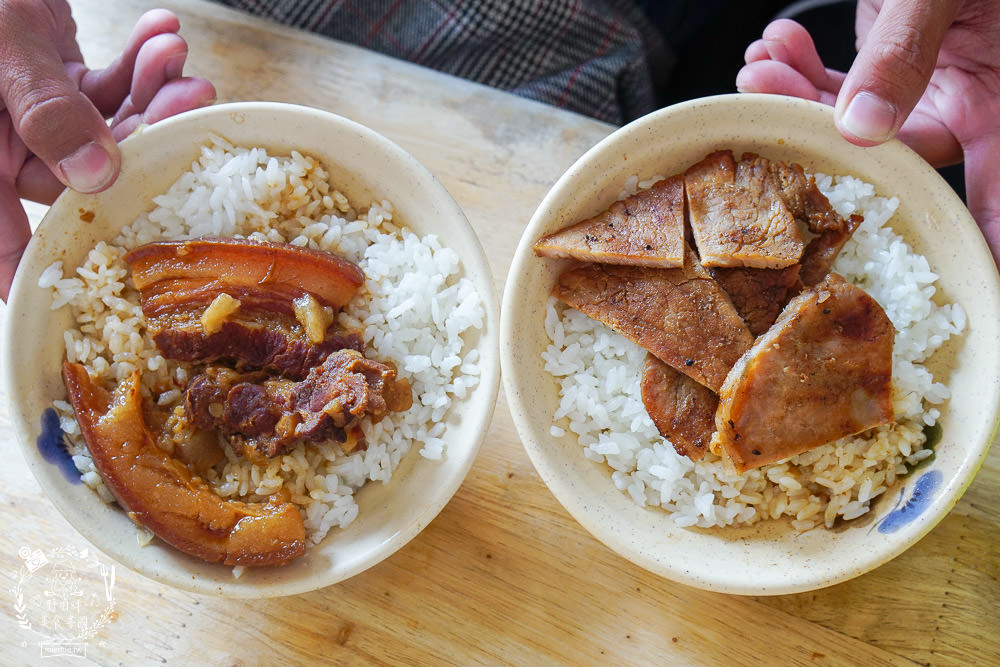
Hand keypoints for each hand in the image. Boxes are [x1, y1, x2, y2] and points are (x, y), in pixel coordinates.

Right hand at [0, 2, 216, 299]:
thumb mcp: (1, 48)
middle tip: (189, 99)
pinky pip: (108, 91)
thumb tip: (96, 175)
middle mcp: (6, 146)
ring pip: (109, 133)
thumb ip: (44, 110)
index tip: (81, 302)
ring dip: (154, 95)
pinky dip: (140, 66)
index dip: (36, 272)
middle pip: (87, 175)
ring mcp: (34, 115)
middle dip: (145, 135)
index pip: (2, 236)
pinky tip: (163, 34)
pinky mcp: (58, 84)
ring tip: (178, 57)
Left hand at [736, 0, 999, 267]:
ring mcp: (926, 83)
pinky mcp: (893, 60)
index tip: (952, 289)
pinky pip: (843, 84)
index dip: (972, 239)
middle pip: (888, 154)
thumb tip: (861, 126)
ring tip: (759, 66)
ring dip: (795, 96)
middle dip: (818, 132)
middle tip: (766, 94)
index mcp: (996, 98)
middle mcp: (963, 100)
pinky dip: (804, 70)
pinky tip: (775, 46)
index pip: (993, 191)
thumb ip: (903, 53)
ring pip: (852, 122)